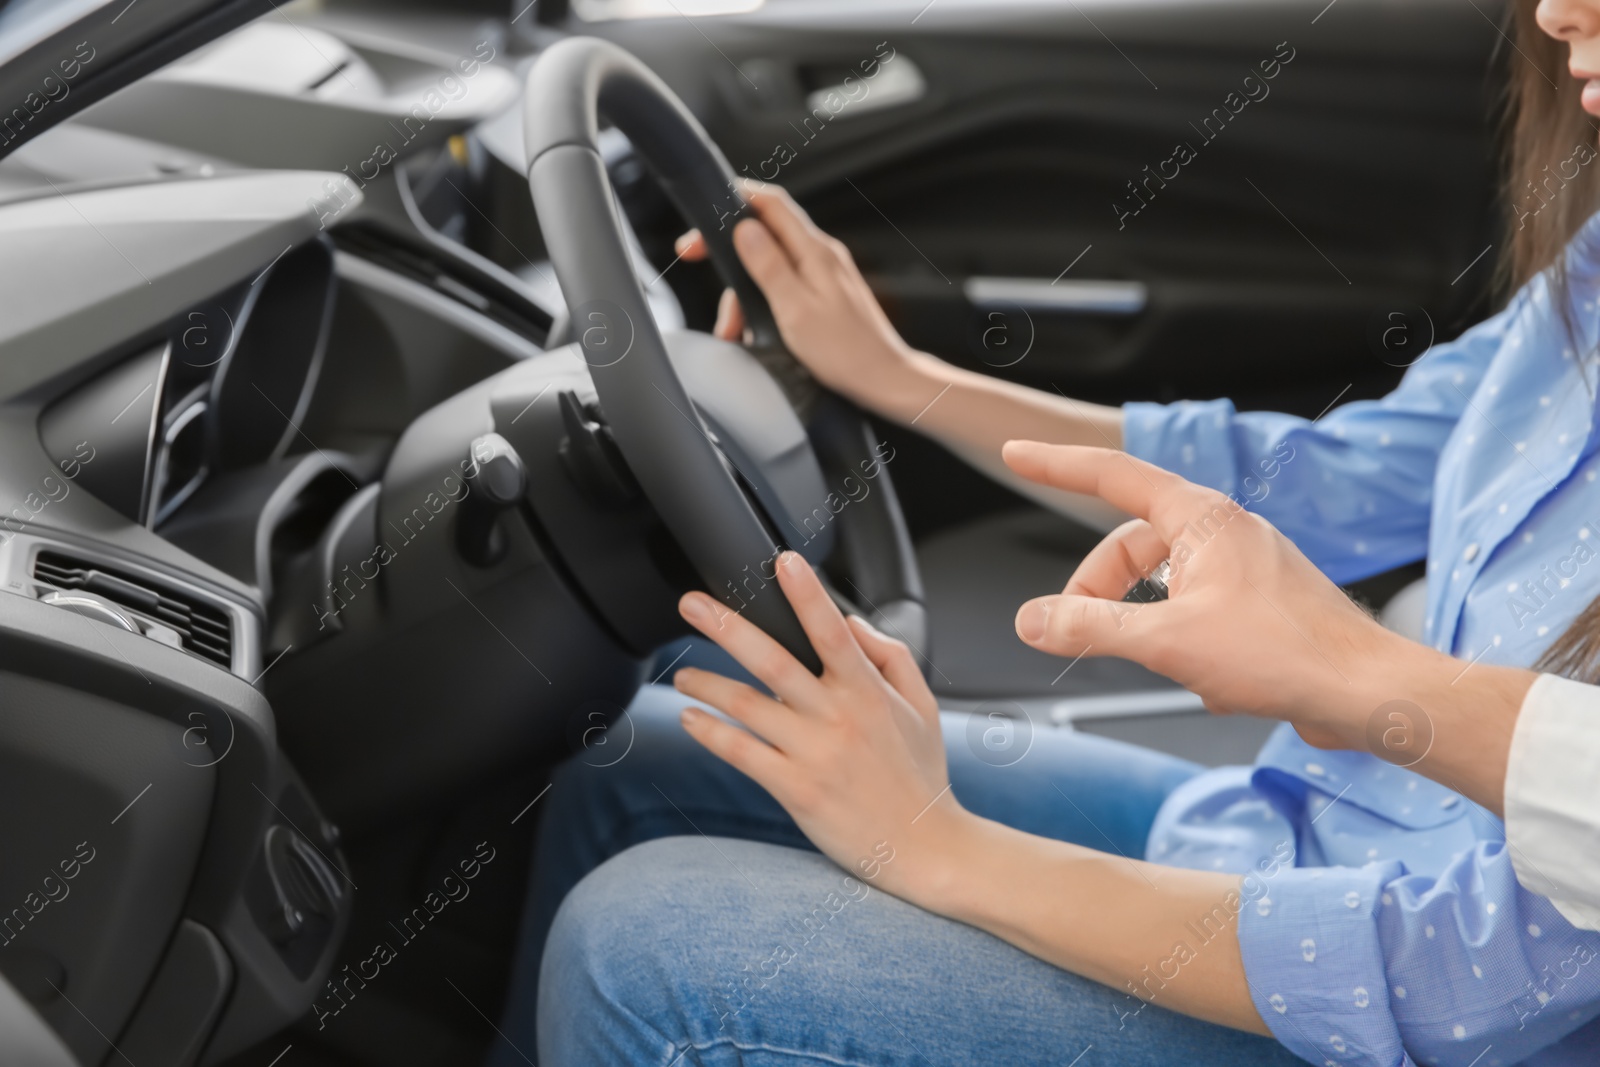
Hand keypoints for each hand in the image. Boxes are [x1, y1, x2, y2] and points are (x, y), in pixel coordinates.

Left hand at [672, 552, 964, 902]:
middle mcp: (838, 717)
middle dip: (727, 627)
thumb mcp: (922, 706)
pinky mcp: (796, 789)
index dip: (807, 594)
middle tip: (691, 604)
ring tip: (682, 674)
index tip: (783, 562)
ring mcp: (814, 754)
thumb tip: (850, 620)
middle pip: (773, 661)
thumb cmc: (921, 776)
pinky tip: (691, 719)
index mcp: (869, 692)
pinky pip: (742, 753)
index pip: (832, 631)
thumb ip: (889, 655)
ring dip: (706, 684)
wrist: (925, 848)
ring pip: (746, 706)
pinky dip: (711, 733)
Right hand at [674, 180, 919, 406]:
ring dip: (744, 293)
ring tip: (735, 330)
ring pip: (770, 266)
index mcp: (815, 251)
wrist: (884, 379)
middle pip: (764, 235)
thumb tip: (744, 229)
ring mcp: (824, 274)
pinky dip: (763, 304)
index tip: (705, 218)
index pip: (770, 203)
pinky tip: (755, 331)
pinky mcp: (825, 294)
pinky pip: (784, 286)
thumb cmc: (846, 352)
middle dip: (730, 255)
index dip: (733, 200)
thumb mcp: (795, 309)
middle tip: (699, 266)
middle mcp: (822, 255)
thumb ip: (769, 266)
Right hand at [1001, 440, 1417, 749]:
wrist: (1366, 692)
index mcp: (1202, 518)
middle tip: (1075, 630)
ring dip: (1147, 625)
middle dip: (1098, 588)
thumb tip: (1033, 620)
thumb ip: (1090, 628)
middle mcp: (1225, 532)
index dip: (1058, 466)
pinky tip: (1207, 682)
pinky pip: (1196, 611)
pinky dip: (1184, 643)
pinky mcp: (1261, 604)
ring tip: (1163, 665)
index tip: (1019, 453)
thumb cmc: (1286, 654)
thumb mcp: (1166, 641)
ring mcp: (1245, 567)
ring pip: (1164, 584)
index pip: (1112, 476)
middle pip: (1131, 544)